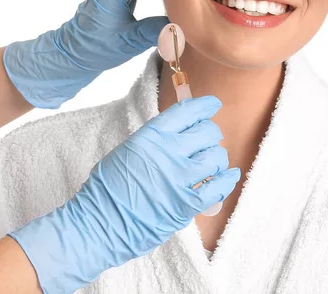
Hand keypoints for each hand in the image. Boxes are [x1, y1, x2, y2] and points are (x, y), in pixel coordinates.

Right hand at [8, 96, 241, 292]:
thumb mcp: (128, 150)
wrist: (98, 224)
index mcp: (151, 136)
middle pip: (207, 132)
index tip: (213, 104)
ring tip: (212, 163)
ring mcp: (178, 179)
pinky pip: (218, 187)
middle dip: (211, 134)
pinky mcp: (185, 204)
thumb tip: (181, 129)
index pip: (187, 112)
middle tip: (207, 141)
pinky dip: (227, 180)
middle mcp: (168, 153)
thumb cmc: (108, 188)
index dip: (204, 106)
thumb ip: (155, 139)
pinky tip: (229, 176)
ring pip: (216, 157)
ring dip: (217, 158)